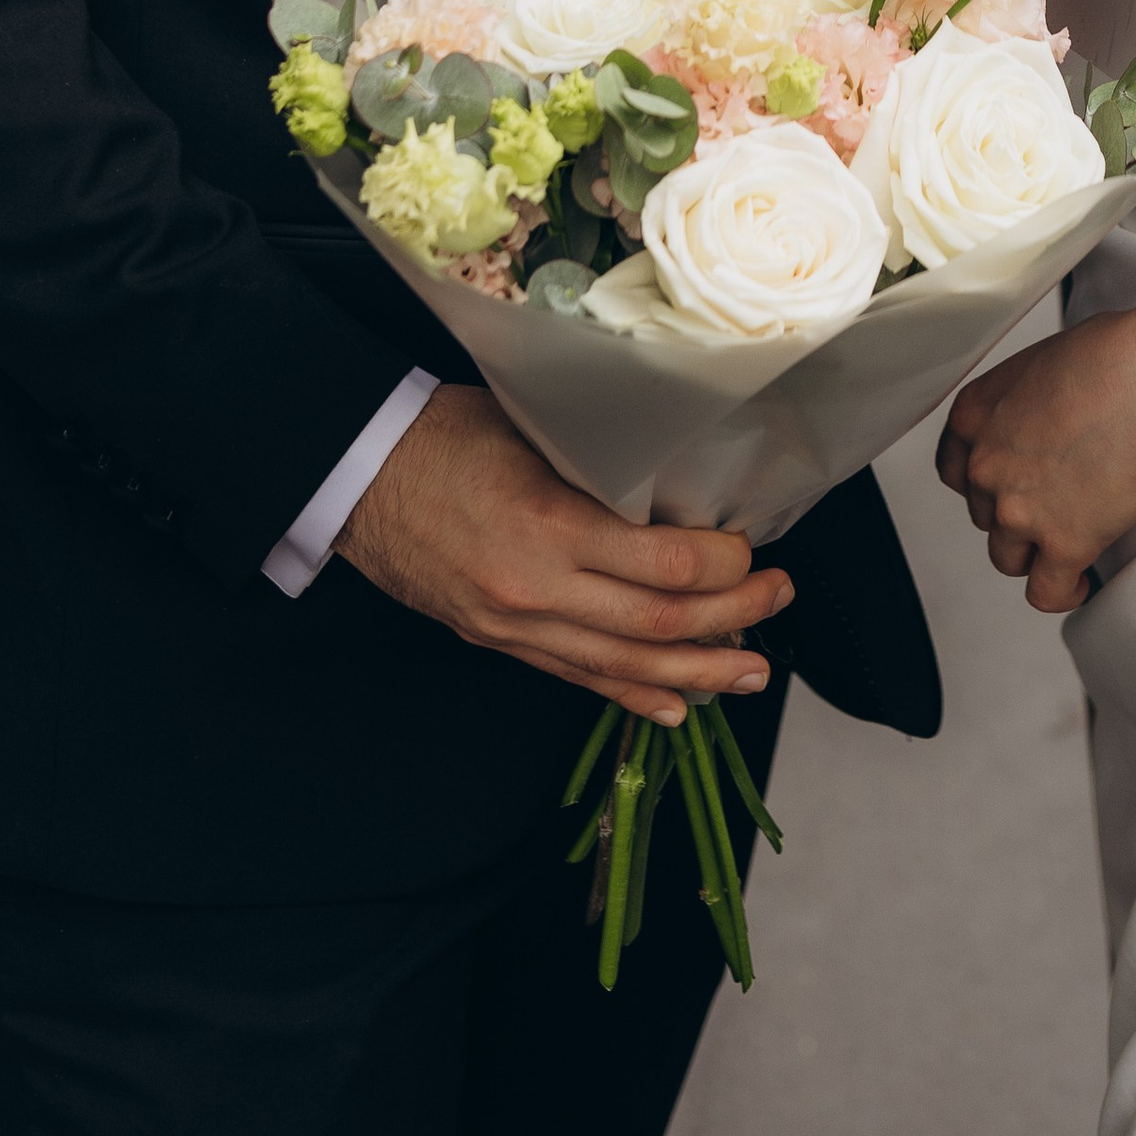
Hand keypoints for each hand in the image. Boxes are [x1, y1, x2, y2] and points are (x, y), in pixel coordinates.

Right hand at [335, 386, 789, 724]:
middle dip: (731, 617)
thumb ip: (602, 465)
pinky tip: (678, 707)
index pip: (664, 563)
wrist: (358, 475)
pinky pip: (578, 678)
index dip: (723, 565)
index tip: (751, 546)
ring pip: (625, 667)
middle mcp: (537, 589)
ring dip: (698, 672)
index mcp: (550, 525)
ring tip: (752, 673)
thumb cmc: (447, 433)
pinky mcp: (500, 641)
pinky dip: (634, 697)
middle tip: (778, 598)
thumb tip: (680, 482)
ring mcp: (517, 626)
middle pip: (657, 625)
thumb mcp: (533, 429)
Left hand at [935, 293, 1135, 613]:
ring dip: (1034, 553)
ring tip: (1066, 546)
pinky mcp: (1063, 545)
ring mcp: (1019, 511)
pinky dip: (1064, 591)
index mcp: (976, 414)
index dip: (980, 482)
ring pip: (1008, 557)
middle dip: (1014, 512)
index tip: (1001, 486)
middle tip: (1054, 502)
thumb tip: (1049, 408)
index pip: (953, 466)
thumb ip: (1029, 398)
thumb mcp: (1047, 361)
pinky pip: (1046, 592)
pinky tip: (1081, 581)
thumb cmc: (1116, 356)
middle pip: (983, 513)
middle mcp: (986, 466)